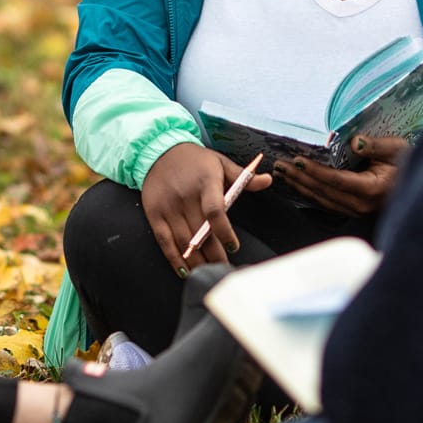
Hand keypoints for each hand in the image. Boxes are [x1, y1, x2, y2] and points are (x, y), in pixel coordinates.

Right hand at [141, 142, 272, 275]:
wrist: (159, 151)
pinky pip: (164, 242)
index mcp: (205, 182)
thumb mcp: (220, 163)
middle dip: (214, 255)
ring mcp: (168, 207)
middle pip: (201, 234)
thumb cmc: (195, 160)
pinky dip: (174, 259)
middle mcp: (185, 196)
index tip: (233, 246)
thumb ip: (243, 177)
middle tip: (224, 268)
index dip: (225, 232)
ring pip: (184, 242)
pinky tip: (185, 270)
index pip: (215, 211)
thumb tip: (267, 180)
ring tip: (208, 272)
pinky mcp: (154, 215)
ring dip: (197, 261)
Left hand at [273, 134, 407, 216]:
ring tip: (281, 172)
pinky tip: (295, 183)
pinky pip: (324, 202)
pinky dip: (307, 192)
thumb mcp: (398, 149)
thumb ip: (377, 146)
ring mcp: (355, 210)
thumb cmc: (408, 163)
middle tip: (279, 164)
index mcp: (371, 189)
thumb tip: (356, 142)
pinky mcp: (351, 210)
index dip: (315, 171)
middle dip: (299, 177)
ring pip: (320, 199)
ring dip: (299, 185)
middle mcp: (360, 204)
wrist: (416, 183)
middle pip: (323, 191)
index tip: (297, 160)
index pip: (336, 180)